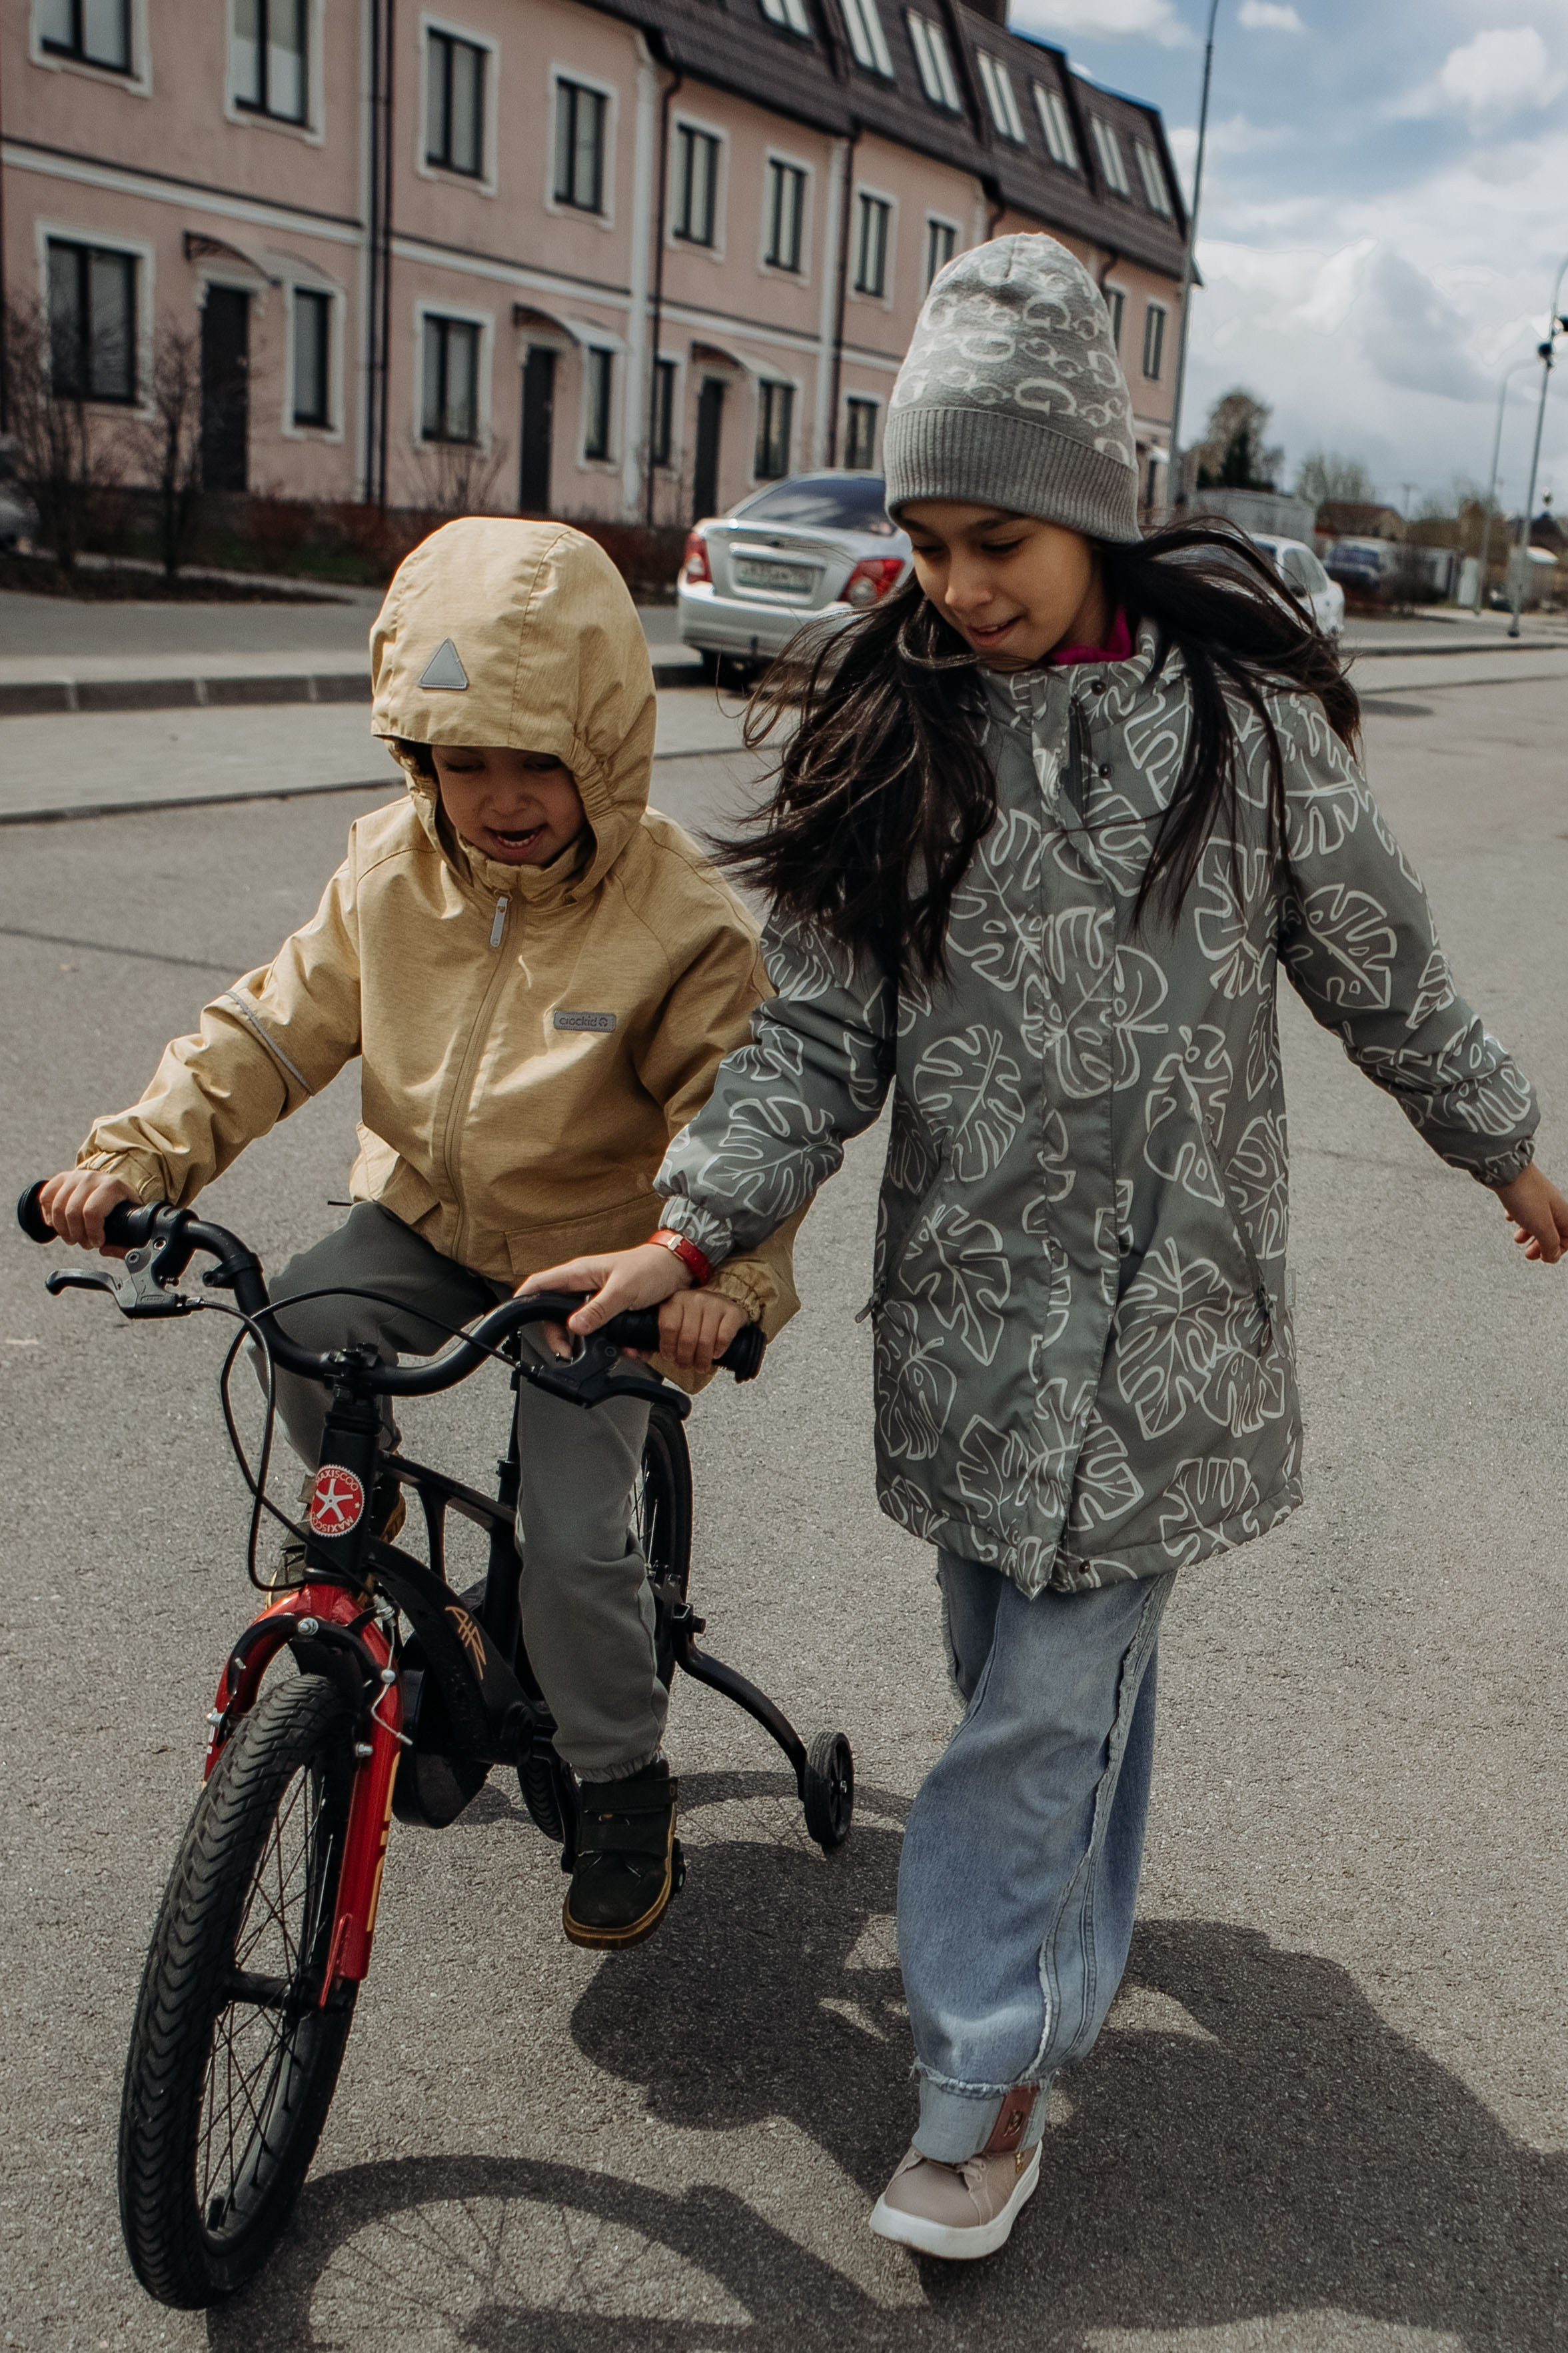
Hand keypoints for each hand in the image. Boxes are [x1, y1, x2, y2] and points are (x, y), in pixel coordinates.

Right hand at [37, 1167, 137, 1256]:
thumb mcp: (132, 1221)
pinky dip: (48, 1215)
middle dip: (76, 1235)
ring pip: (57, 1207)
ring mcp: (75, 1176)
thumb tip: (105, 1250)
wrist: (115, 1186)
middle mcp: (92, 1178)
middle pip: (72, 1212)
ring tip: (72, 1237)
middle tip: (84, 1243)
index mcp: (112, 1186)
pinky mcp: (62, 1178)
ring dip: (62, 1229)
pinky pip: (45, 1197)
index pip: (92, 1212)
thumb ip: (126, 1242)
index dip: (92, 1233)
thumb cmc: (123, 1207)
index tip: (97, 1243)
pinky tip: (58, 1224)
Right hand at [517, 1242, 693, 1356]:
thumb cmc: (651, 1268)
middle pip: (555, 1313)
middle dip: (560, 1336)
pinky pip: (601, 1328)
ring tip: (605, 1352)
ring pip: (579, 1325)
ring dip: (590, 1342)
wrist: (678, 1268)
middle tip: (568, 1353)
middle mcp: (583, 1285)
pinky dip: (611, 1341)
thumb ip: (599, 1309)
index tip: (518, 1322)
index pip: (539, 1285)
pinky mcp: (611, 1307)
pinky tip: (624, 1347)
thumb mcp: (624, 1290)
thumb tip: (574, 1326)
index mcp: (579, 1273)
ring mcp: (596, 1296)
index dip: (523, 1301)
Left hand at [656, 1287, 749, 1373]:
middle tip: (687, 1365)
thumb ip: (660, 1335)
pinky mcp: (732, 1312)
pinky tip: (715, 1354)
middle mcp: (695, 1299)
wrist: (727, 1301)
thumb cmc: (698, 1317)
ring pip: (705, 1339)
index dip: (668, 1348)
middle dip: (685, 1358)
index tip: (670, 1357)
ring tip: (700, 1366)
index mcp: (676, 1300)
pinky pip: (723, 1336)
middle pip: (687, 1337)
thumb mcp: (678, 1319)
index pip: (668, 1327)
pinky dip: (718, 1350)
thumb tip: (641, 1354)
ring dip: (702, 1359)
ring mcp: (714, 1304)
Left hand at [1494, 1164, 1567, 1263]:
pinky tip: (1509, 1217)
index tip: (1543, 1256)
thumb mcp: (1541, 1226)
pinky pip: (1523, 1210)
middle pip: (1553, 1232)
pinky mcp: (1522, 1193)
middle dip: (1541, 1246)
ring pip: (1537, 1221)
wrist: (1505, 1168)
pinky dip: (1517, 1218)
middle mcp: (1552, 1205)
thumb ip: (1550, 1244)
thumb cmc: (1525, 1195)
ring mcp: (1537, 1198)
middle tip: (1528, 1254)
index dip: (1558, 1251)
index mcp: (1562, 1214)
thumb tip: (1552, 1257)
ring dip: (1528, 1234)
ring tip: (1517, 1238)